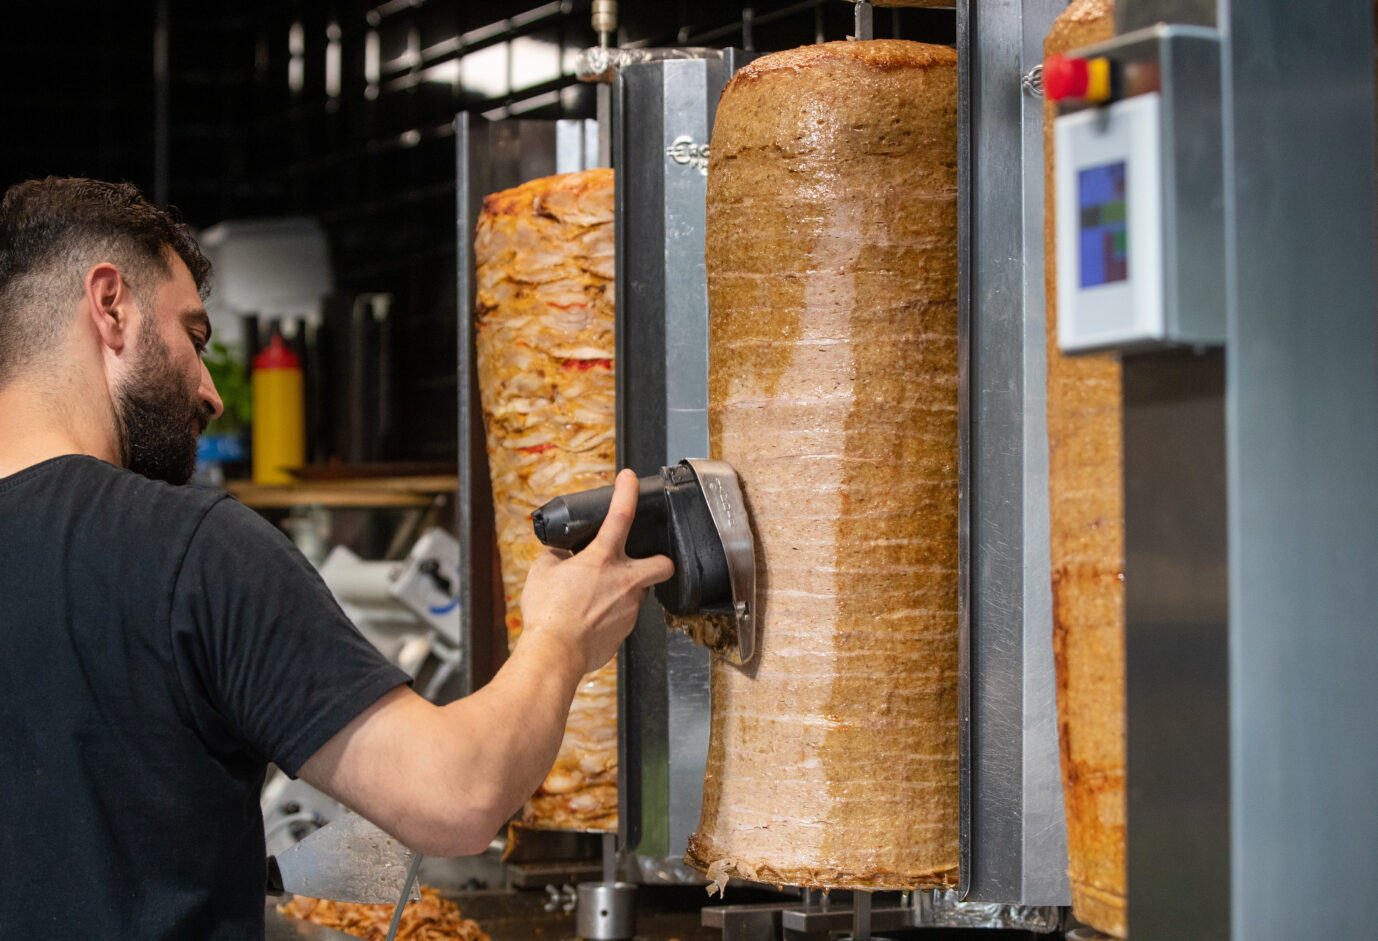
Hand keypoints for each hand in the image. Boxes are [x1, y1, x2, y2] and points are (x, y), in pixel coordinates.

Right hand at [520, 468, 674, 674]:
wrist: (554, 653)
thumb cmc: (547, 614)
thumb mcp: (541, 573)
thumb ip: (555, 557)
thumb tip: (560, 554)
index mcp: (602, 560)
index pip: (621, 515)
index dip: (627, 492)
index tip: (629, 479)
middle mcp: (624, 581)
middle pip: (663, 563)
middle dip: (660, 560)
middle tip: (645, 560)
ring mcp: (628, 608)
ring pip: (639, 593)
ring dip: (627, 590)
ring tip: (601, 596)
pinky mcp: (625, 631)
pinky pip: (624, 616)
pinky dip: (613, 614)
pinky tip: (594, 618)